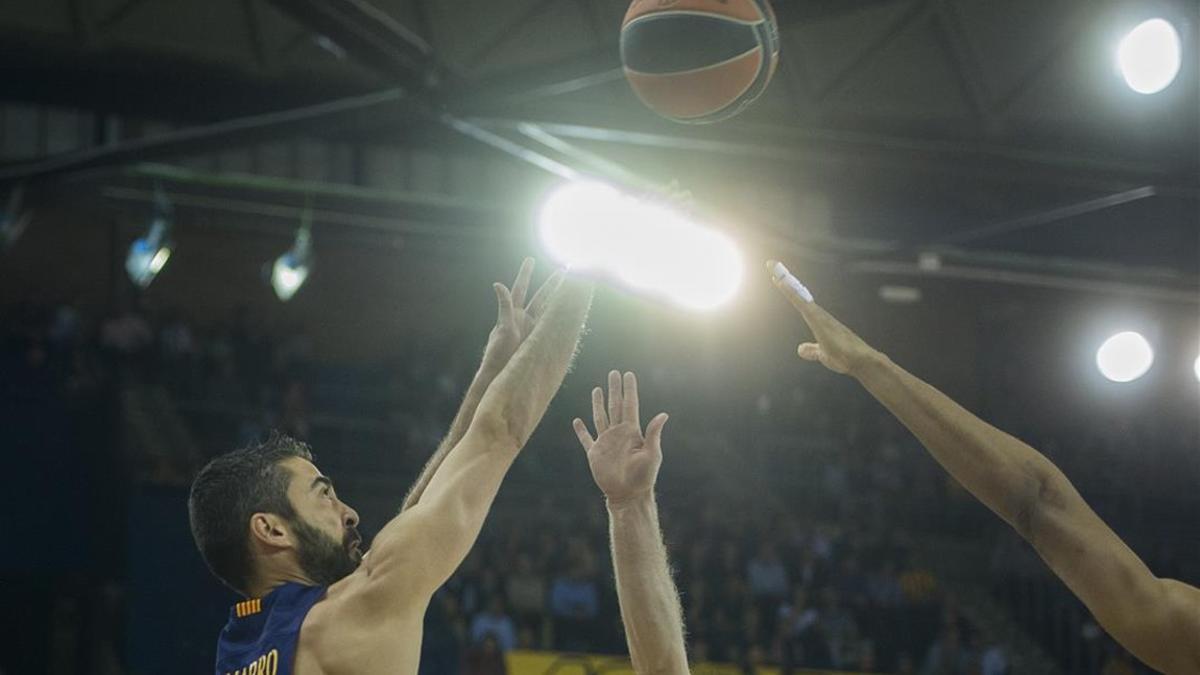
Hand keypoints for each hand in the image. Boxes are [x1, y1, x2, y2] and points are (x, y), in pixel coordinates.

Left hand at [485, 258, 561, 368]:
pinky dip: (560, 319)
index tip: (531, 260)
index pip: (520, 289)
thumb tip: (498, 284)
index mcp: (512, 313)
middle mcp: (523, 319)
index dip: (525, 274)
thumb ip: (504, 306)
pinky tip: (570, 312)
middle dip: (551, 284)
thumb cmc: (497, 352)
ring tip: (570, 288)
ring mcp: (532, 329)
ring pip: (548, 310)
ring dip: (558, 299)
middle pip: (540, 297)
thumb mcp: (503, 327)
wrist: (501, 374)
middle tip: (563, 271)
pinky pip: (551, 327)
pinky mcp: (538, 340)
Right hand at [573, 371, 669, 504]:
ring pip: (600, 417)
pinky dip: (581, 430)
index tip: (628, 374)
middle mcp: (618, 433)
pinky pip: (586, 438)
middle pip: (615, 405)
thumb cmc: (643, 477)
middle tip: (613, 372)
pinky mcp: (594, 453)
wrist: (628, 495)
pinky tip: (577, 421)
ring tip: (597, 389)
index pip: (630, 404)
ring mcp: (605, 442)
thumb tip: (663, 414)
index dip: (629, 389)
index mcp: (632, 431)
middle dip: (614, 389)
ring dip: (598, 403)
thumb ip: (653, 434)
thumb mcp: (651, 454)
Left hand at [766, 260, 878, 375]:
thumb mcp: (822, 354)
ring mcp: (818, 315)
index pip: (800, 301)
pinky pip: (801, 303)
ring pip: (798, 294)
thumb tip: (801, 349)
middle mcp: (818, 314)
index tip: (778, 278)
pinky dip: (791, 292)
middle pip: (797, 293)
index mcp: (818, 320)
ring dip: (786, 281)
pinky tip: (781, 283)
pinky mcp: (818, 320)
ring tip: (773, 266)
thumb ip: (812, 350)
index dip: (789, 290)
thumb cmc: (844, 358)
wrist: (859, 362)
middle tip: (771, 264)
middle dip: (785, 278)